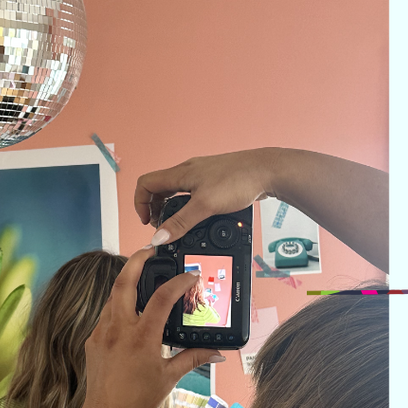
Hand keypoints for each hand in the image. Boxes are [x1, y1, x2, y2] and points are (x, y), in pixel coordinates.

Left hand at [73, 246, 224, 407]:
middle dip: (136, 261)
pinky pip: (106, 314)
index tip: (190, 275)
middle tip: (151, 249)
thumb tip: (218, 353)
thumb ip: (193, 358)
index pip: (162, 297)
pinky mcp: (93, 341)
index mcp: (141, 337)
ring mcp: (101, 334)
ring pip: (112, 297)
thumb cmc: (138, 401)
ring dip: (126, 282)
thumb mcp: (171, 377)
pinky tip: (131, 311)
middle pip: (124, 283)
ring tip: (143, 276)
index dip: (179, 281)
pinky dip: (119, 305)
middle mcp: (118, 330)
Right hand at [134, 149, 281, 247]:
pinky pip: (195, 193)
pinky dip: (191, 206)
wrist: (267, 172)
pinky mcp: (217, 181)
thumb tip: (159, 236)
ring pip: (179, 191)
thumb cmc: (239, 180)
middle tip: (163, 227)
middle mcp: (190, 171)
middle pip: (160, 188)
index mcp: (181, 173)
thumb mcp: (205, 206)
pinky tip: (201, 218)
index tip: (147, 222)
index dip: (140, 203)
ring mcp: (204, 175)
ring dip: (174, 208)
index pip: (146, 183)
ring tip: (179, 225)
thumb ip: (181, 222)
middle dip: (157, 208)